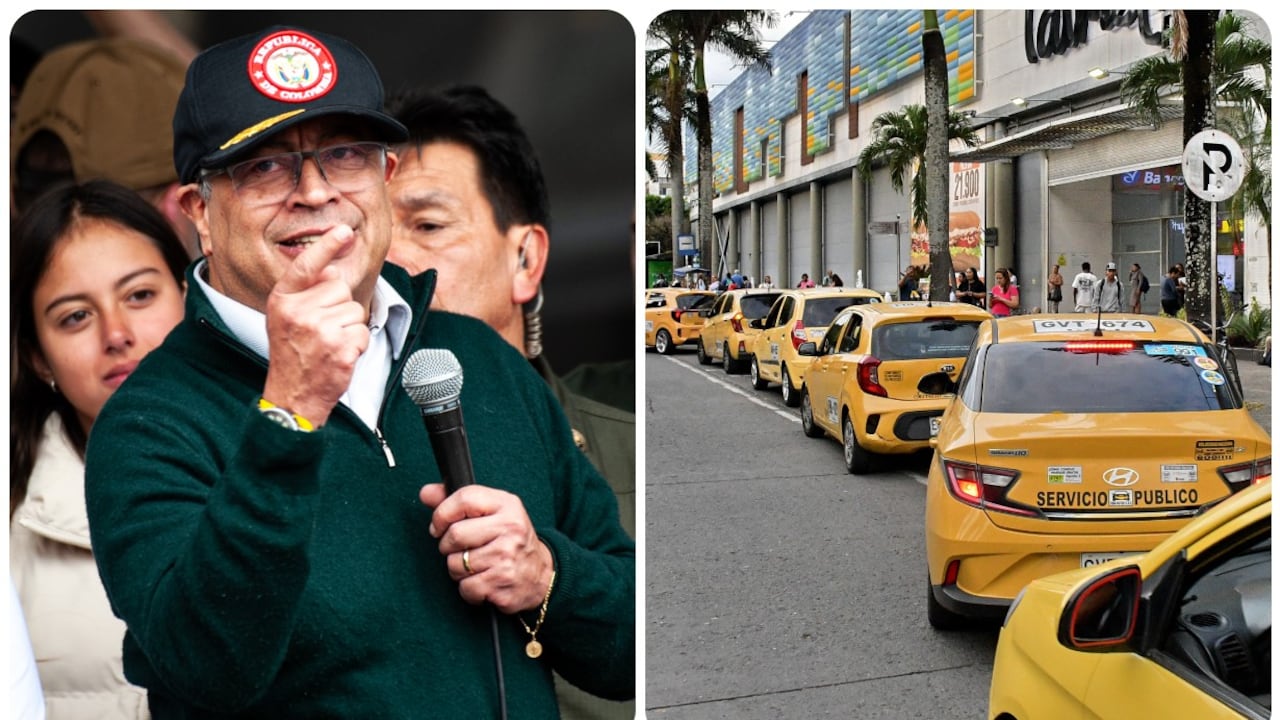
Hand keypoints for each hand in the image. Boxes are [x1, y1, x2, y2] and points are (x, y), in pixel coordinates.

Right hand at [262, 225, 369, 425]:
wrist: (292, 394)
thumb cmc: (292, 352)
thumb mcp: (286, 317)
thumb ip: (306, 292)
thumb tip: (333, 269)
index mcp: (282, 300)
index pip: (306, 265)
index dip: (326, 246)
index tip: (344, 230)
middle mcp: (298, 312)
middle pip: (339, 288)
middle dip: (338, 307)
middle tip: (321, 331)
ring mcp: (319, 330)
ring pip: (354, 310)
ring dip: (348, 328)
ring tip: (328, 344)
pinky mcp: (339, 347)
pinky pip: (362, 332)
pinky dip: (356, 345)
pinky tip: (338, 355)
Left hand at [421, 483, 553, 613]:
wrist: (542, 575)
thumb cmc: (509, 540)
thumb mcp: (491, 513)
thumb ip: (457, 502)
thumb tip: (426, 493)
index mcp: (507, 505)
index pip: (464, 498)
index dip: (442, 514)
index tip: (439, 527)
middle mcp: (511, 528)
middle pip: (455, 535)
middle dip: (448, 547)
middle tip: (461, 550)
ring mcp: (507, 557)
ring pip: (456, 564)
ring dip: (457, 570)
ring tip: (475, 566)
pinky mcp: (503, 583)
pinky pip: (466, 588)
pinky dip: (468, 589)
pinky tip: (483, 582)